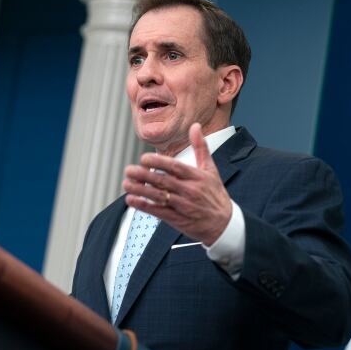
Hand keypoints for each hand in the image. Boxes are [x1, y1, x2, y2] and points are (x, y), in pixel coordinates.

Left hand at [123, 123, 231, 245]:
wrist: (224, 223)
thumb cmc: (215, 194)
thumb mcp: (211, 169)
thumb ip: (201, 147)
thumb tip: (195, 126)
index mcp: (197, 177)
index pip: (176, 168)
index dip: (159, 162)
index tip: (144, 158)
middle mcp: (190, 191)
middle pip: (164, 182)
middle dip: (144, 175)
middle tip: (129, 170)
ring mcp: (183, 206)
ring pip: (159, 197)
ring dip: (140, 190)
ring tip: (126, 183)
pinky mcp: (178, 219)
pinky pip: (158, 212)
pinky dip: (144, 205)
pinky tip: (132, 200)